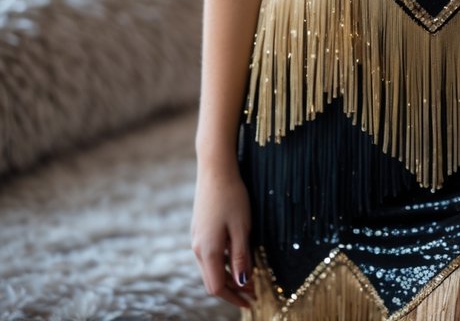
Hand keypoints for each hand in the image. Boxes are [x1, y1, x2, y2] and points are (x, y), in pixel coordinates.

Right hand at [191, 161, 255, 308]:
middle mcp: (197, 248)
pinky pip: (209, 255)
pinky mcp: (199, 229)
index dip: (234, 297)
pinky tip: (236, 258)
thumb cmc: (232, 196)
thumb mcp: (242, 228)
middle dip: (231, 291)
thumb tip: (243, 285)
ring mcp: (196, 238)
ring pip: (210, 268)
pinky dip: (222, 263)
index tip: (251, 301)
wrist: (215, 169)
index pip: (217, 287)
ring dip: (227, 277)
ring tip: (247, 279)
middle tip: (252, 295)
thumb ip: (241, 258)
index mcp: (207, 250)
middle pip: (212, 281)